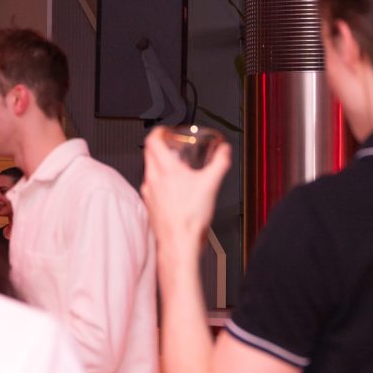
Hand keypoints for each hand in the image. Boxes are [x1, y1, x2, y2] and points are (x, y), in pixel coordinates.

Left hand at [141, 127, 230, 254]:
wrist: (179, 243)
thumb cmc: (190, 218)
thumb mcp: (211, 184)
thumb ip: (220, 163)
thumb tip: (224, 151)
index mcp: (166, 170)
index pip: (152, 141)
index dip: (158, 131)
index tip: (164, 130)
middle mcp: (153, 179)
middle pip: (148, 153)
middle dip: (159, 145)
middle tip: (169, 144)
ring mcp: (149, 193)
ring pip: (149, 170)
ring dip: (158, 163)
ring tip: (173, 166)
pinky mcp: (149, 205)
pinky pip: (151, 186)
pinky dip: (159, 181)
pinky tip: (172, 189)